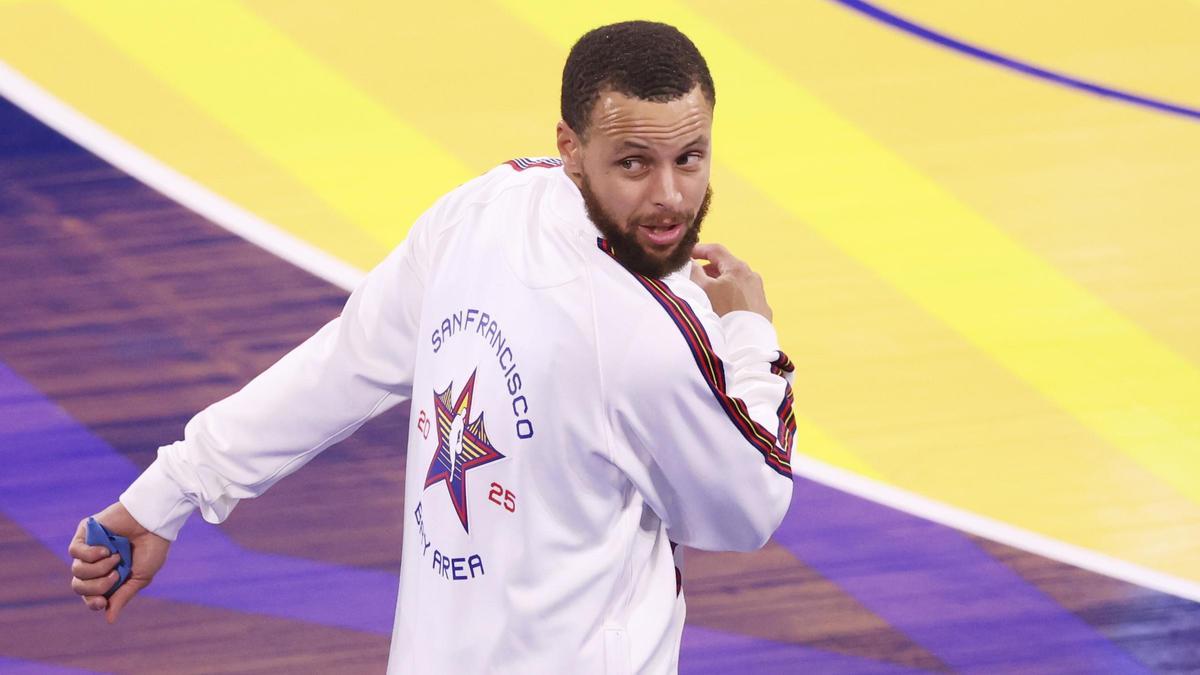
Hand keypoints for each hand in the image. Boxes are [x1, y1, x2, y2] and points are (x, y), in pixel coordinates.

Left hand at [69, 502, 169, 622]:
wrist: (155, 521)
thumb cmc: (153, 548)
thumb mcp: (140, 577)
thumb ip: (123, 596)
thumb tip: (109, 619)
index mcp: (108, 576)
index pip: (89, 597)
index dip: (92, 602)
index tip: (102, 602)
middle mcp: (95, 564)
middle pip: (78, 586)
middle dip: (96, 586)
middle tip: (116, 575)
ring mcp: (88, 549)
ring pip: (76, 570)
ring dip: (98, 568)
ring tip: (116, 557)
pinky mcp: (85, 533)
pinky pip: (75, 551)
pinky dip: (90, 554)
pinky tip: (106, 549)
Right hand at [689, 243, 772, 320]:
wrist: (748, 341)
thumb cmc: (726, 313)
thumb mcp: (705, 289)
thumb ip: (694, 272)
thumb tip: (689, 262)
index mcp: (737, 267)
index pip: (715, 250)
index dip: (698, 250)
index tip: (686, 255)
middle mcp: (751, 275)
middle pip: (725, 265)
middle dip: (708, 269)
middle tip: (693, 276)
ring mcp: (758, 291)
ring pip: (734, 281)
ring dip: (719, 283)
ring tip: (706, 295)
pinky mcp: (761, 307)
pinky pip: (742, 295)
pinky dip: (729, 295)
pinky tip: (722, 308)